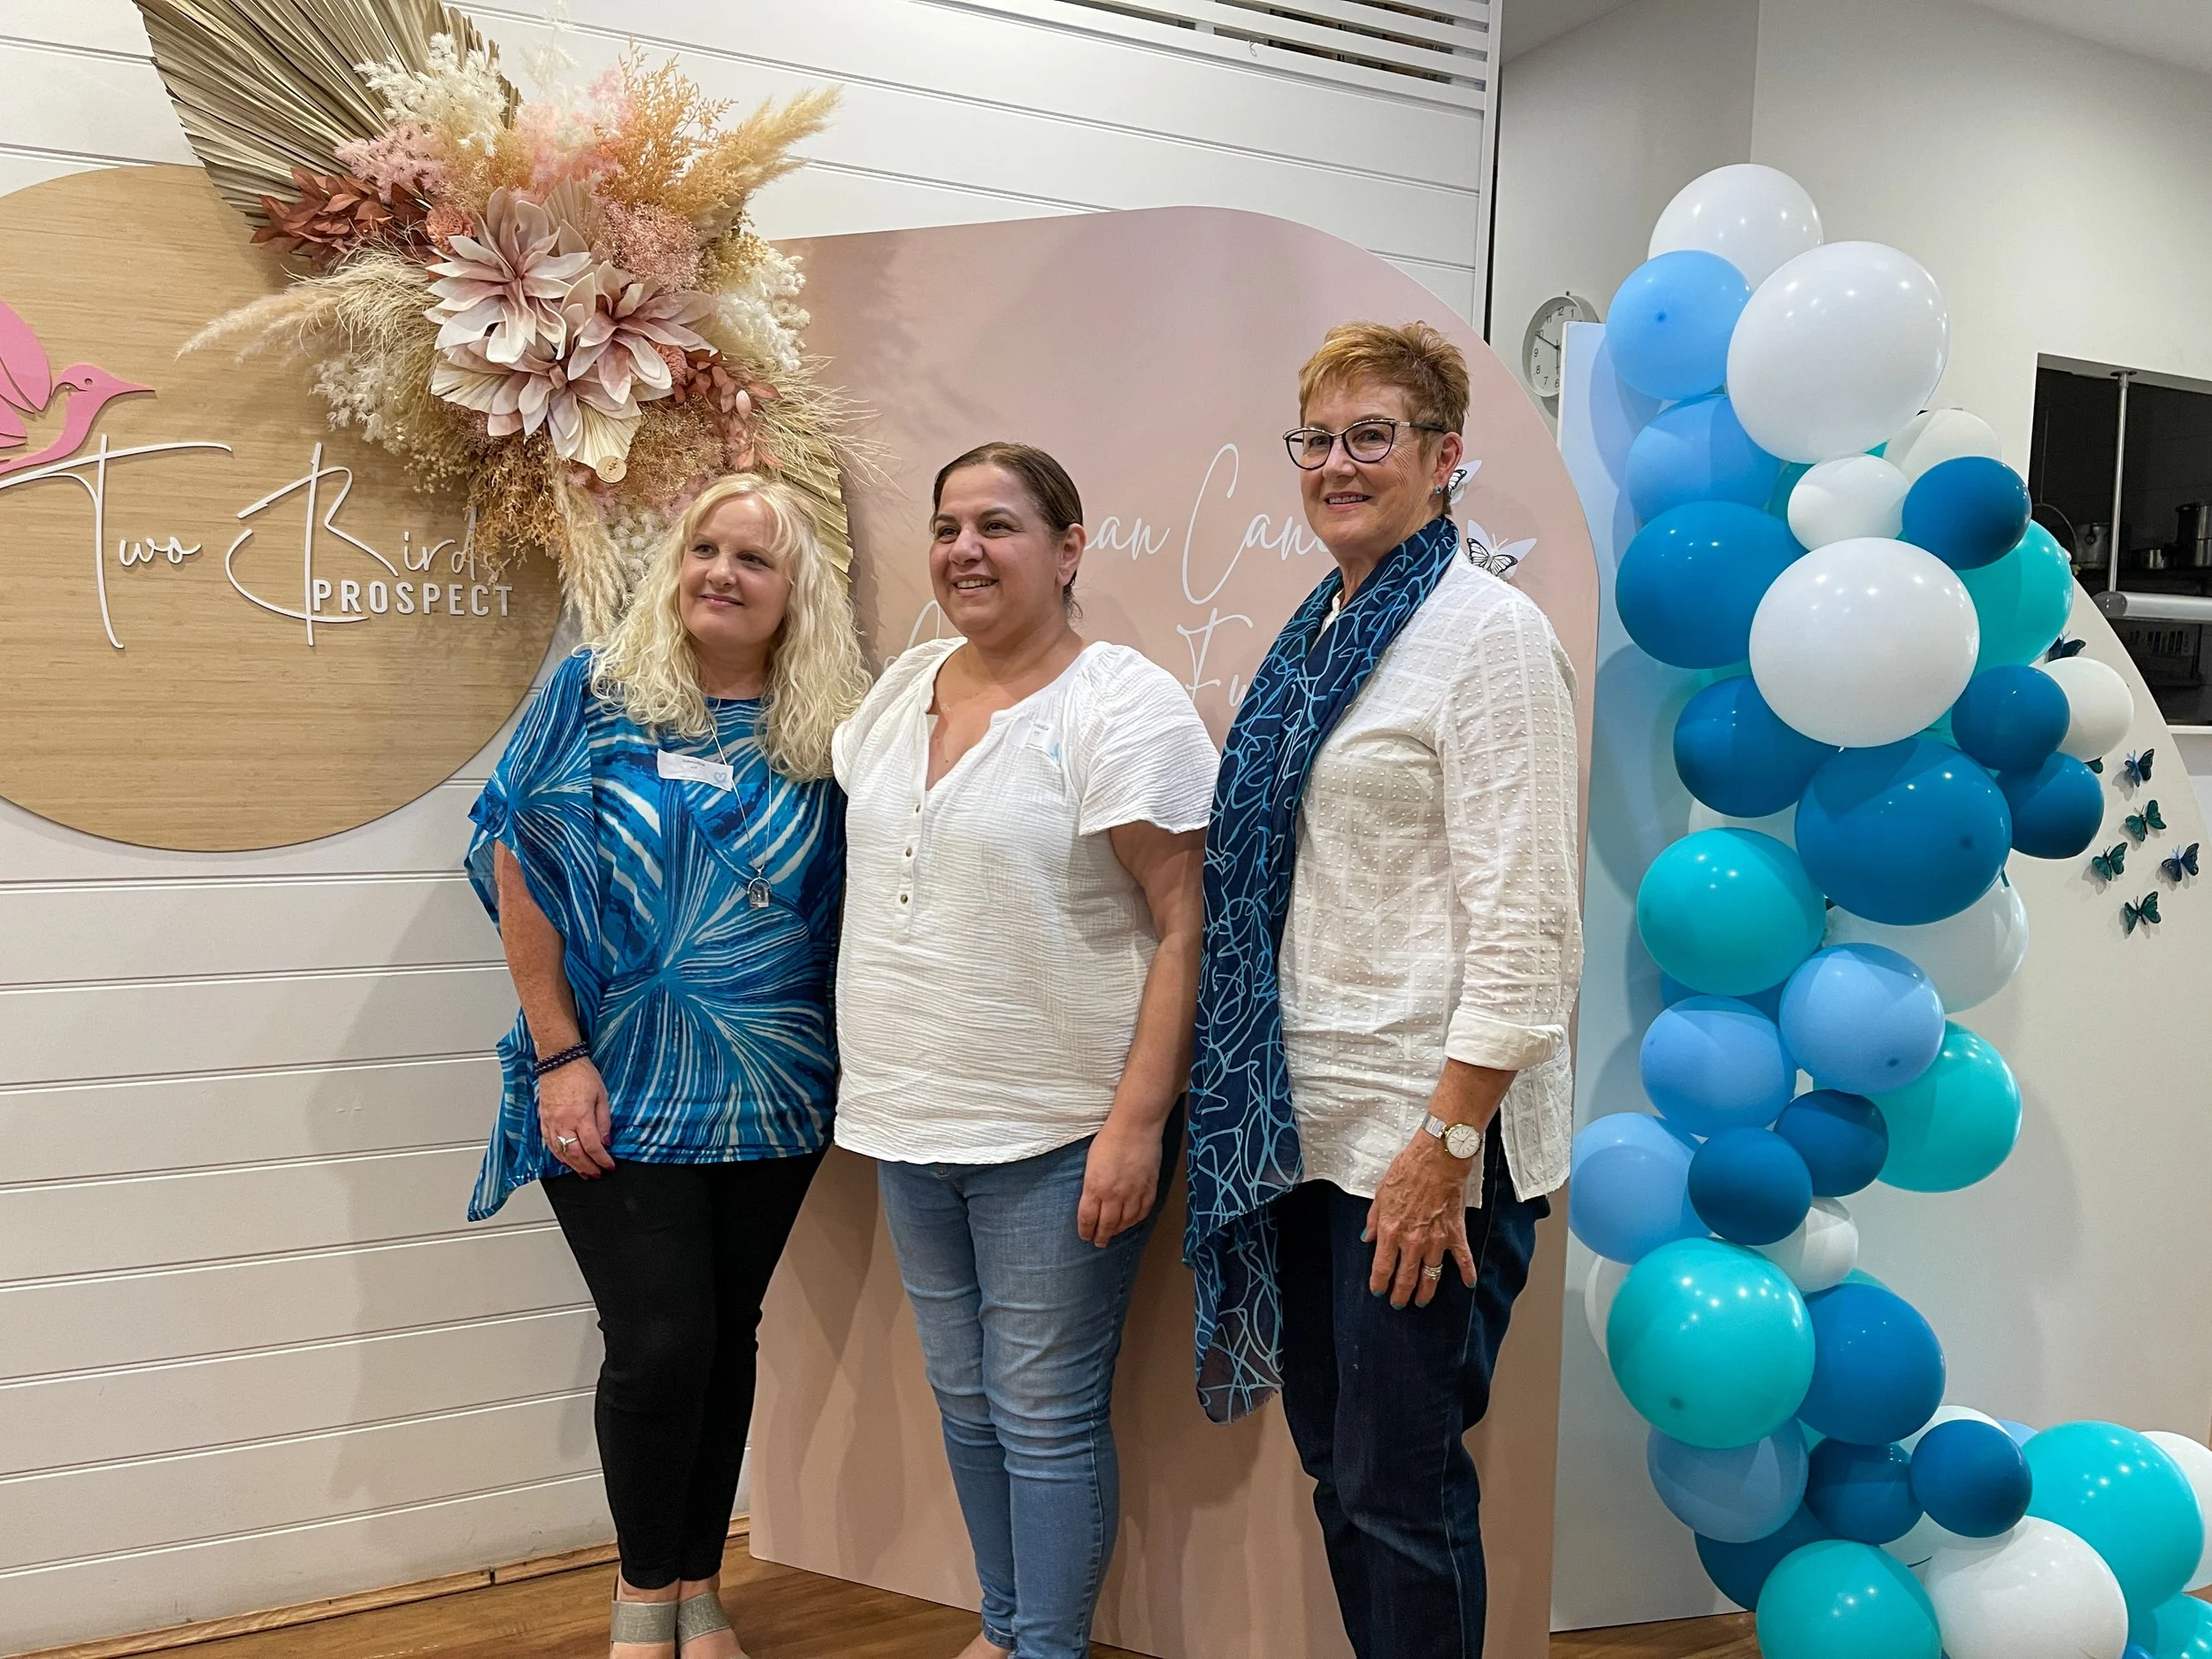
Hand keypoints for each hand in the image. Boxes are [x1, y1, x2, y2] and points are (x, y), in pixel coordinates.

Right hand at [538, 1059, 614, 1176]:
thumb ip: (604, 1121)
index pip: (593, 1147)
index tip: (609, 1166)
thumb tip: (606, 1142)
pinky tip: (565, 1161)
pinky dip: (558, 1156)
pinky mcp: (543, 1121)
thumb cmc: (581, 1074)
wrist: (559, 1061)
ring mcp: (551, 1123)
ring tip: (583, 1173)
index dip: (602, 1160)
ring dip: (573, 1167)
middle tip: (596, 1174)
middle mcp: (564, 1123)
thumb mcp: (602, 1095)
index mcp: (581, 1116)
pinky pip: (549, 1144)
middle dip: (588, 1168)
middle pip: (576, 1154)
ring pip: (560, 1153)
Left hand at [1077, 1117, 1163, 1247]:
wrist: (1136, 1127)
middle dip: (1101, 1237)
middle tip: (1099, 1243)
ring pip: (1125, 1222)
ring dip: (1118, 1230)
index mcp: (1095, 1187)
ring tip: (1114, 1233)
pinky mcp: (1149, 1190)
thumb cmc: (1109, 1139)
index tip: (1085, 1236)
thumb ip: (1091, 1185)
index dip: (1085, 1231)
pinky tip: (1131, 1221)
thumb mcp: (1090, 1163)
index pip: (1087, 1218)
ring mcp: (1133, 1194)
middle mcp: (1114, 1195)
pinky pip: (1142, 1213)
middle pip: (1106, 1225)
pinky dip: (1136, 1220)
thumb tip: (1092, 1201)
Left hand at [1365, 1133, 1476, 1308]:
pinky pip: (1463, 1259)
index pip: (1382, 1267)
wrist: (1437, 1158)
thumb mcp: (1381, 1193)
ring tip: (1422, 1301)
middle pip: (1406, 1277)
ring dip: (1426, 1291)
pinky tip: (1468, 1284)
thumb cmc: (1408, 1170)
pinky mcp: (1455, 1233)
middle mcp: (1412, 1241)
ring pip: (1431, 1275)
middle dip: (1401, 1294)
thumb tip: (1366, 1237)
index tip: (1378, 1291)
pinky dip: (1467, 1273)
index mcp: (1391, 1230)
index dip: (1379, 1283)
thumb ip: (1373, 1219)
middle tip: (1399, 1303)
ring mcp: (1436, 1239)